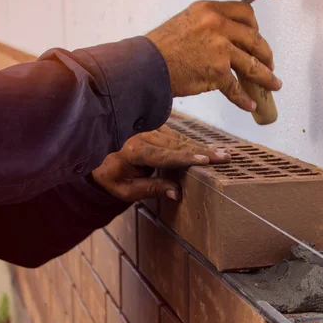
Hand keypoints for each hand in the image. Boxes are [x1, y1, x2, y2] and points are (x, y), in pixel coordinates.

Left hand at [92, 125, 229, 201]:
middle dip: (203, 152)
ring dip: (203, 148)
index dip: (184, 158)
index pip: (163, 155)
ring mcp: (151, 130)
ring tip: (223, 154)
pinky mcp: (158, 129)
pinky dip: (195, 145)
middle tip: (224, 157)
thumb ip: (151, 189)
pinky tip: (210, 150)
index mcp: (132, 151)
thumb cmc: (112, 178)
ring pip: (181, 140)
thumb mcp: (127, 190)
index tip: (204, 160)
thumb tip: (177, 193)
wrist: (99, 157)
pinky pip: (179, 138)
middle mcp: (143, 135)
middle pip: (178, 145)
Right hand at [146, 0, 281, 111]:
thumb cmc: (161, 48)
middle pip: (254, 39)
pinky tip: (250, 104)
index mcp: (210, 11)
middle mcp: (218, 26)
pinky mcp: (218, 72)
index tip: (257, 38)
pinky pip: (237, 88)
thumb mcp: (187, 23)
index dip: (256, 28)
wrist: (146, 66)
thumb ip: (208, 27)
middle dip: (266, 54)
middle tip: (269, 64)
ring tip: (273, 84)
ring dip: (266, 77)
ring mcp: (220, 49)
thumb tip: (226, 39)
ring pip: (252, 64)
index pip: (245, 14)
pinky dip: (245, 99)